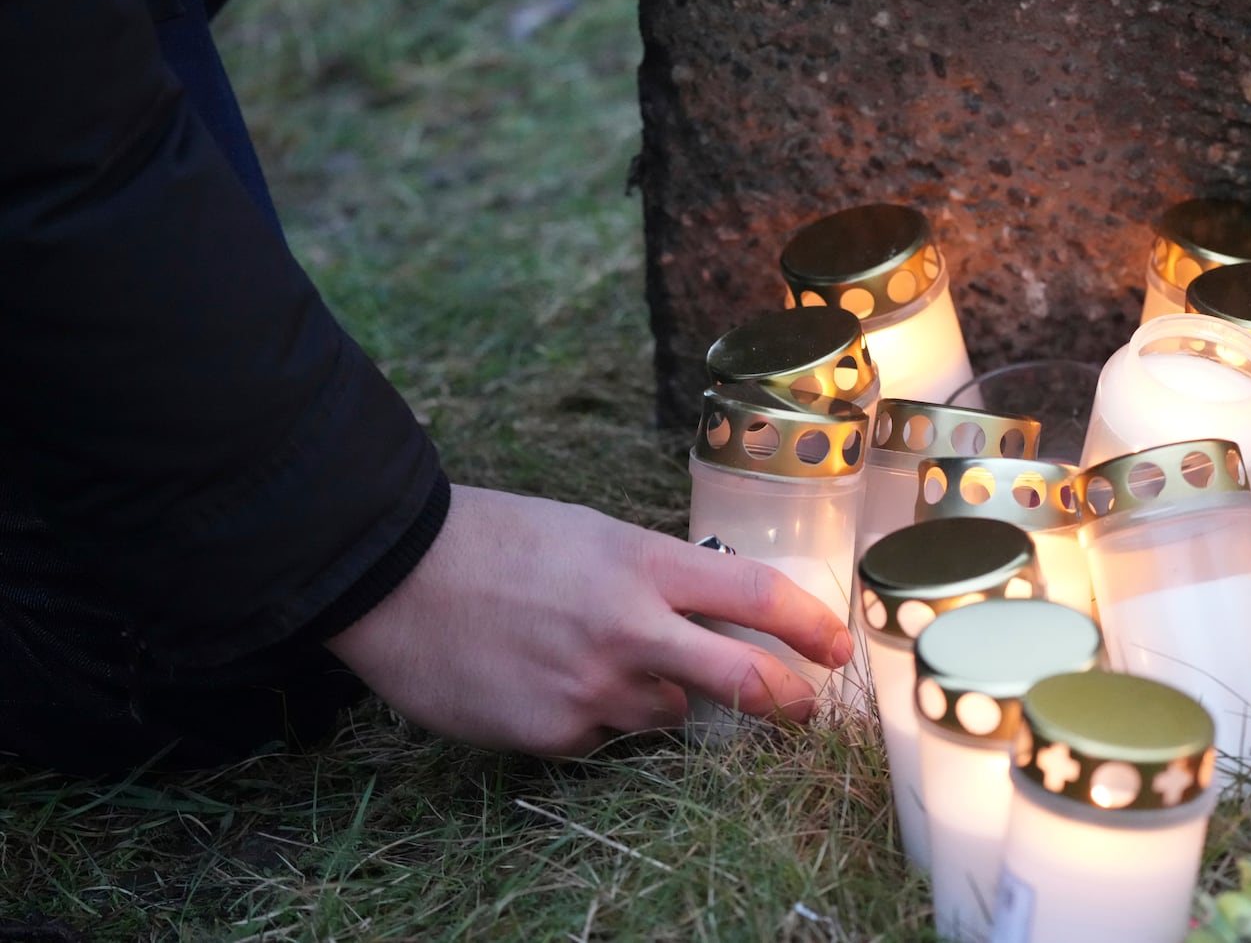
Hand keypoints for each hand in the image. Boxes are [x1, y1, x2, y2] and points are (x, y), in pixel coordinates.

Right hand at [326, 484, 852, 755]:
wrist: (396, 576)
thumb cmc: (497, 540)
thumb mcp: (592, 535)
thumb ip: (654, 577)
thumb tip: (706, 619)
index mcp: (642, 563)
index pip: (754, 594)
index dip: (809, 625)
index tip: (836, 647)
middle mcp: (630, 630)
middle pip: (742, 678)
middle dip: (786, 699)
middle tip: (802, 708)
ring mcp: (593, 689)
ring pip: (666, 712)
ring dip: (652, 693)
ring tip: (585, 653)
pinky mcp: (555, 734)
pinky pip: (602, 734)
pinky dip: (590, 713)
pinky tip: (543, 676)